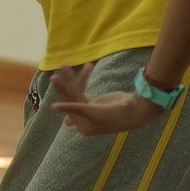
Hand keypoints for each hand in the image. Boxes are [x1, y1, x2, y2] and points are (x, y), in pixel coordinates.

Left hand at [49, 62, 163, 136]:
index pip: (70, 105)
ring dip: (75, 77)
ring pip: (77, 92)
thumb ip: (74, 108)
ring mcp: (89, 110)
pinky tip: (87, 67)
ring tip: (66, 64)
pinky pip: (85, 89)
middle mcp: (84, 120)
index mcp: (84, 127)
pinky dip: (85, 78)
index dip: (63, 90)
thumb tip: (53, 107)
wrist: (136, 110)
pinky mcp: (94, 102)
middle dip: (66, 83)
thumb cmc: (116, 114)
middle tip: (60, 67)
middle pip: (72, 98)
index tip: (54, 77)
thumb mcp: (94, 112)